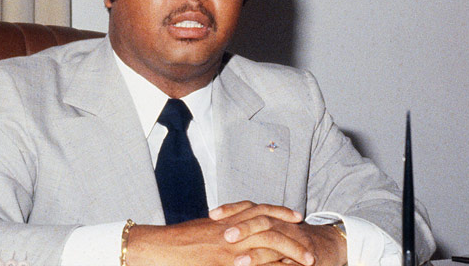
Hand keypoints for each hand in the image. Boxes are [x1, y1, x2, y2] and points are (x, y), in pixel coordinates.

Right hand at [126, 202, 312, 265]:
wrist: (159, 248)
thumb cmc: (178, 240)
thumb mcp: (204, 229)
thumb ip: (222, 227)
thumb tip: (233, 229)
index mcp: (227, 219)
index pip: (259, 210)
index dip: (280, 211)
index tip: (296, 215)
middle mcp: (232, 231)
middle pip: (270, 227)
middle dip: (292, 235)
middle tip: (309, 243)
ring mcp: (230, 249)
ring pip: (269, 246)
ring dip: (290, 253)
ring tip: (308, 262)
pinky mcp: (225, 263)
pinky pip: (256, 264)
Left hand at [212, 202, 347, 265]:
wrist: (326, 247)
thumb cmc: (289, 240)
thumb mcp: (267, 231)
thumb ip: (247, 229)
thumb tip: (215, 227)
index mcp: (270, 217)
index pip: (248, 208)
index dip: (231, 209)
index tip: (212, 214)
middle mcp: (281, 225)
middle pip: (261, 220)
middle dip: (243, 227)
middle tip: (226, 236)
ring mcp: (294, 240)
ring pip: (274, 242)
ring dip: (256, 253)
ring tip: (238, 262)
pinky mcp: (305, 257)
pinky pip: (289, 264)